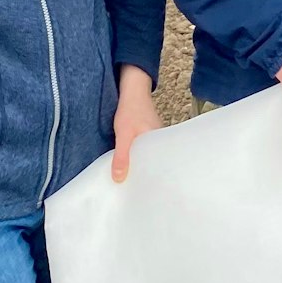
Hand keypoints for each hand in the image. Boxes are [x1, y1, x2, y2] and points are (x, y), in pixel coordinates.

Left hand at [111, 64, 161, 182]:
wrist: (132, 89)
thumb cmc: (131, 109)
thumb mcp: (123, 134)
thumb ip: (122, 156)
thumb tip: (119, 179)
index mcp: (161, 144)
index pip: (161, 168)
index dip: (154, 180)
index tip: (146, 193)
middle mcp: (161, 142)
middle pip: (154, 164)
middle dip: (146, 176)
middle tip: (136, 191)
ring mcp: (155, 138)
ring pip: (149, 157)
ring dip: (140, 166)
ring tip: (131, 182)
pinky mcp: (148, 136)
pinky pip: (145, 150)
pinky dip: (138, 157)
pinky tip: (129, 164)